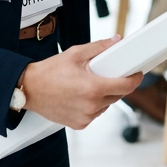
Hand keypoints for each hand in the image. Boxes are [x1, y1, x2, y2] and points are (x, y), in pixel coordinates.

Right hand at [19, 36, 142, 129]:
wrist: (29, 89)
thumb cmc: (49, 72)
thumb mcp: (75, 54)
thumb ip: (99, 48)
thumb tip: (116, 41)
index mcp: (93, 88)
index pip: (126, 86)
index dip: (135, 79)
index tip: (137, 73)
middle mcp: (91, 106)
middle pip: (117, 95)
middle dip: (115, 83)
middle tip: (105, 73)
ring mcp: (86, 117)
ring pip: (106, 105)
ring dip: (103, 95)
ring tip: (88, 84)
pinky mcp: (80, 124)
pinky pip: (95, 113)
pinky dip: (93, 105)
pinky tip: (81, 96)